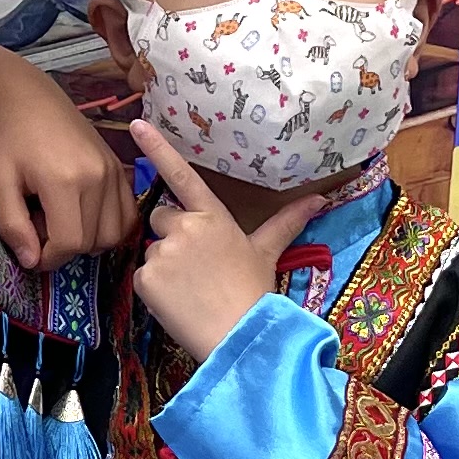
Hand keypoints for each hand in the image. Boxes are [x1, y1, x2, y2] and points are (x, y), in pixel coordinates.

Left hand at [0, 33, 136, 269]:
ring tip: (59, 220)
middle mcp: (98, 177)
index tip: (29, 252)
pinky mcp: (118, 167)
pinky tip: (83, 216)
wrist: (26, 94)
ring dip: (87, 240)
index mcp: (65, 181)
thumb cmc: (4, 136)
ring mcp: (113, 171)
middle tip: (38, 227)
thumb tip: (31, 262)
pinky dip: (108, 226)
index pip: (69, 244)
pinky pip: (127, 214)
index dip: (47, 260)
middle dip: (63, 248)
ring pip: (113, 233)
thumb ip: (12, 225)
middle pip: (92, 242)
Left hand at [127, 122, 320, 358]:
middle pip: (163, 218)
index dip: (158, 148)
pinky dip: (155, 290)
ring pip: (154, 250)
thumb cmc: (254, 292)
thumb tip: (320, 198)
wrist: (239, 335)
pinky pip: (143, 277)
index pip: (182, 175)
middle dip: (173, 235)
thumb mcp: (268, 252)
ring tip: (193, 289)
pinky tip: (179, 302)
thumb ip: (287, 221)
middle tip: (198, 266)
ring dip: (166, 266)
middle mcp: (185, 227)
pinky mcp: (146, 279)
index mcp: (213, 217)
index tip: (137, 124)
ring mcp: (163, 252)